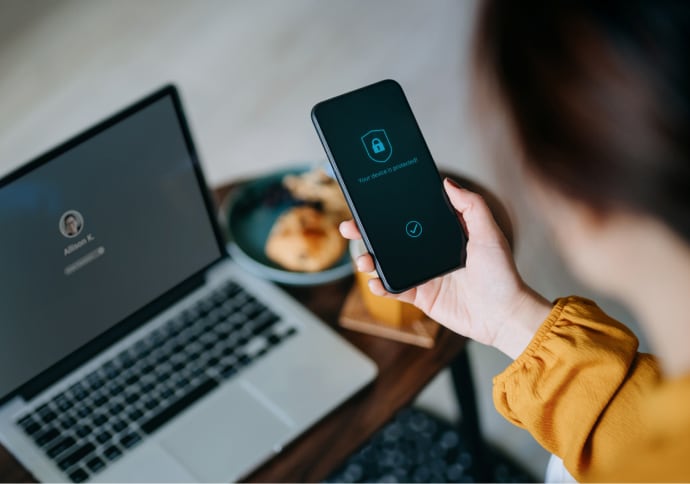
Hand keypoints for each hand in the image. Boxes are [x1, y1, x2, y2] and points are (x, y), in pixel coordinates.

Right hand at [340, 178, 552, 358]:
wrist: (503, 315)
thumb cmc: (501, 274)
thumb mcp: (488, 233)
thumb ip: (471, 206)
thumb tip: (447, 182)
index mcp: (441, 234)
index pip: (409, 217)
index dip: (388, 210)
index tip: (370, 200)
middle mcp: (428, 252)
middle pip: (390, 239)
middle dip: (366, 232)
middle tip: (349, 227)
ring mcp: (422, 275)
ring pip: (386, 263)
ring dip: (368, 260)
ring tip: (363, 260)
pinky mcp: (420, 297)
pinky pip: (394, 289)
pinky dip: (380, 286)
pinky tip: (375, 283)